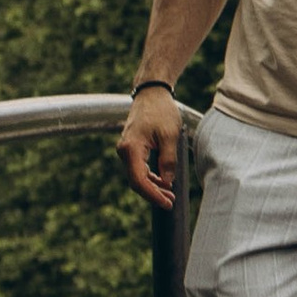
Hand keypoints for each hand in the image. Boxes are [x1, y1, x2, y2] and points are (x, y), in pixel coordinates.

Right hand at [117, 89, 182, 211]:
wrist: (152, 93)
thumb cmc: (161, 111)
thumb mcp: (170, 135)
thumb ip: (168, 160)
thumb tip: (167, 182)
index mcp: (131, 148)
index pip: (139, 180)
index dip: (153, 195)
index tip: (167, 203)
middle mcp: (125, 151)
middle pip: (136, 181)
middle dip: (153, 193)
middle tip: (171, 201)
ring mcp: (127, 150)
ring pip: (137, 176)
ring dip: (153, 186)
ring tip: (170, 194)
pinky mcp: (132, 149)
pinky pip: (138, 168)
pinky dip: (150, 177)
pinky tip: (163, 182)